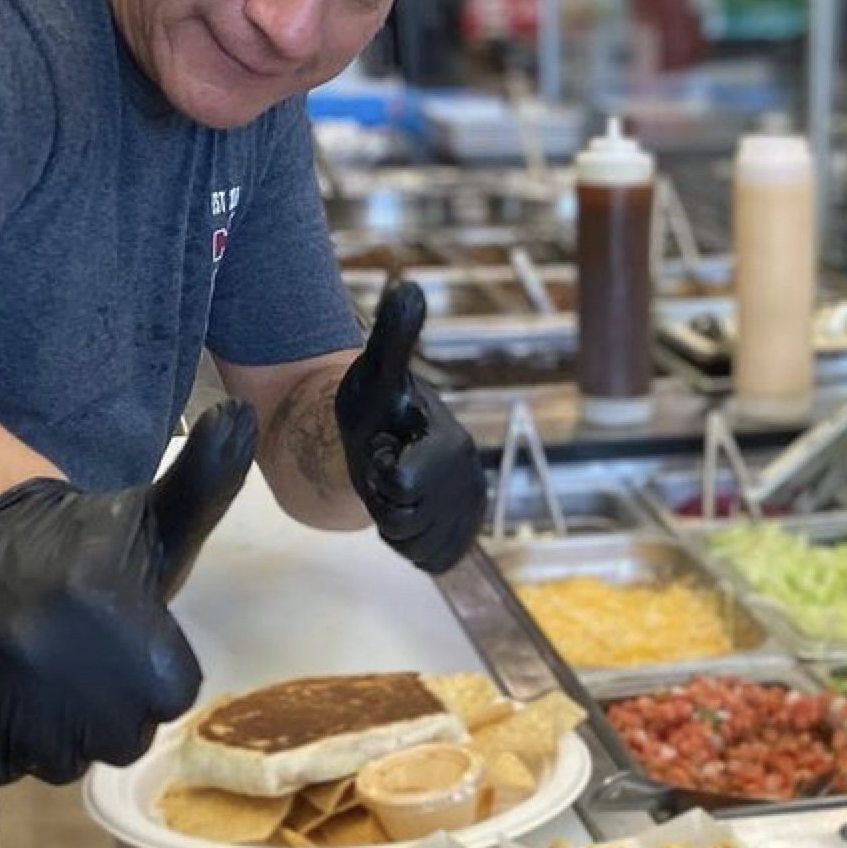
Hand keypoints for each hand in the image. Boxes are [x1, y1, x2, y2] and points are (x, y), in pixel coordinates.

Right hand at [0, 400, 257, 786]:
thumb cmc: (91, 546)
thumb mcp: (160, 517)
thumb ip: (208, 484)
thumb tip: (241, 419)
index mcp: (127, 627)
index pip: (166, 701)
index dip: (150, 677)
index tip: (126, 641)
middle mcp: (63, 668)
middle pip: (115, 742)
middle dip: (105, 713)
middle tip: (83, 662)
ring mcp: (0, 696)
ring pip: (54, 763)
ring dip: (51, 734)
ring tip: (42, 677)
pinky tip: (2, 696)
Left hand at [336, 279, 485, 572]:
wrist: (387, 442)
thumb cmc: (375, 405)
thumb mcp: (377, 371)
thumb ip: (394, 335)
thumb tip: (409, 286)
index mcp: (453, 446)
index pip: (398, 486)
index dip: (378, 470)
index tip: (386, 446)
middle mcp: (471, 483)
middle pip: (403, 520)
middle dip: (383, 498)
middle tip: (388, 467)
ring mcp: (471, 515)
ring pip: (410, 543)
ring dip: (392, 522)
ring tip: (395, 489)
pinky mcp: (464, 541)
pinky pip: (423, 560)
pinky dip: (407, 544)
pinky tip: (407, 511)